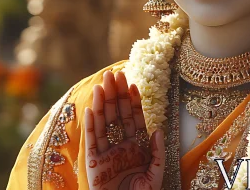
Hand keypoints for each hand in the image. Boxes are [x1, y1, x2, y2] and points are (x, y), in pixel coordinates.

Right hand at [84, 71, 164, 189]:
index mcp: (136, 147)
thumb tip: (156, 130)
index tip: (132, 84)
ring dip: (102, 102)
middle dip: (115, 94)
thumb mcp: (155, 176)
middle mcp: (121, 145)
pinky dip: (91, 124)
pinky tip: (91, 108)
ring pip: (103, 122)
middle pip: (117, 114)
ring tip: (101, 83)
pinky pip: (92, 139)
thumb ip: (157, 153)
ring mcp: (106, 152)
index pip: (134, 119)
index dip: (133, 102)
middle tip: (113, 74)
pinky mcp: (94, 160)